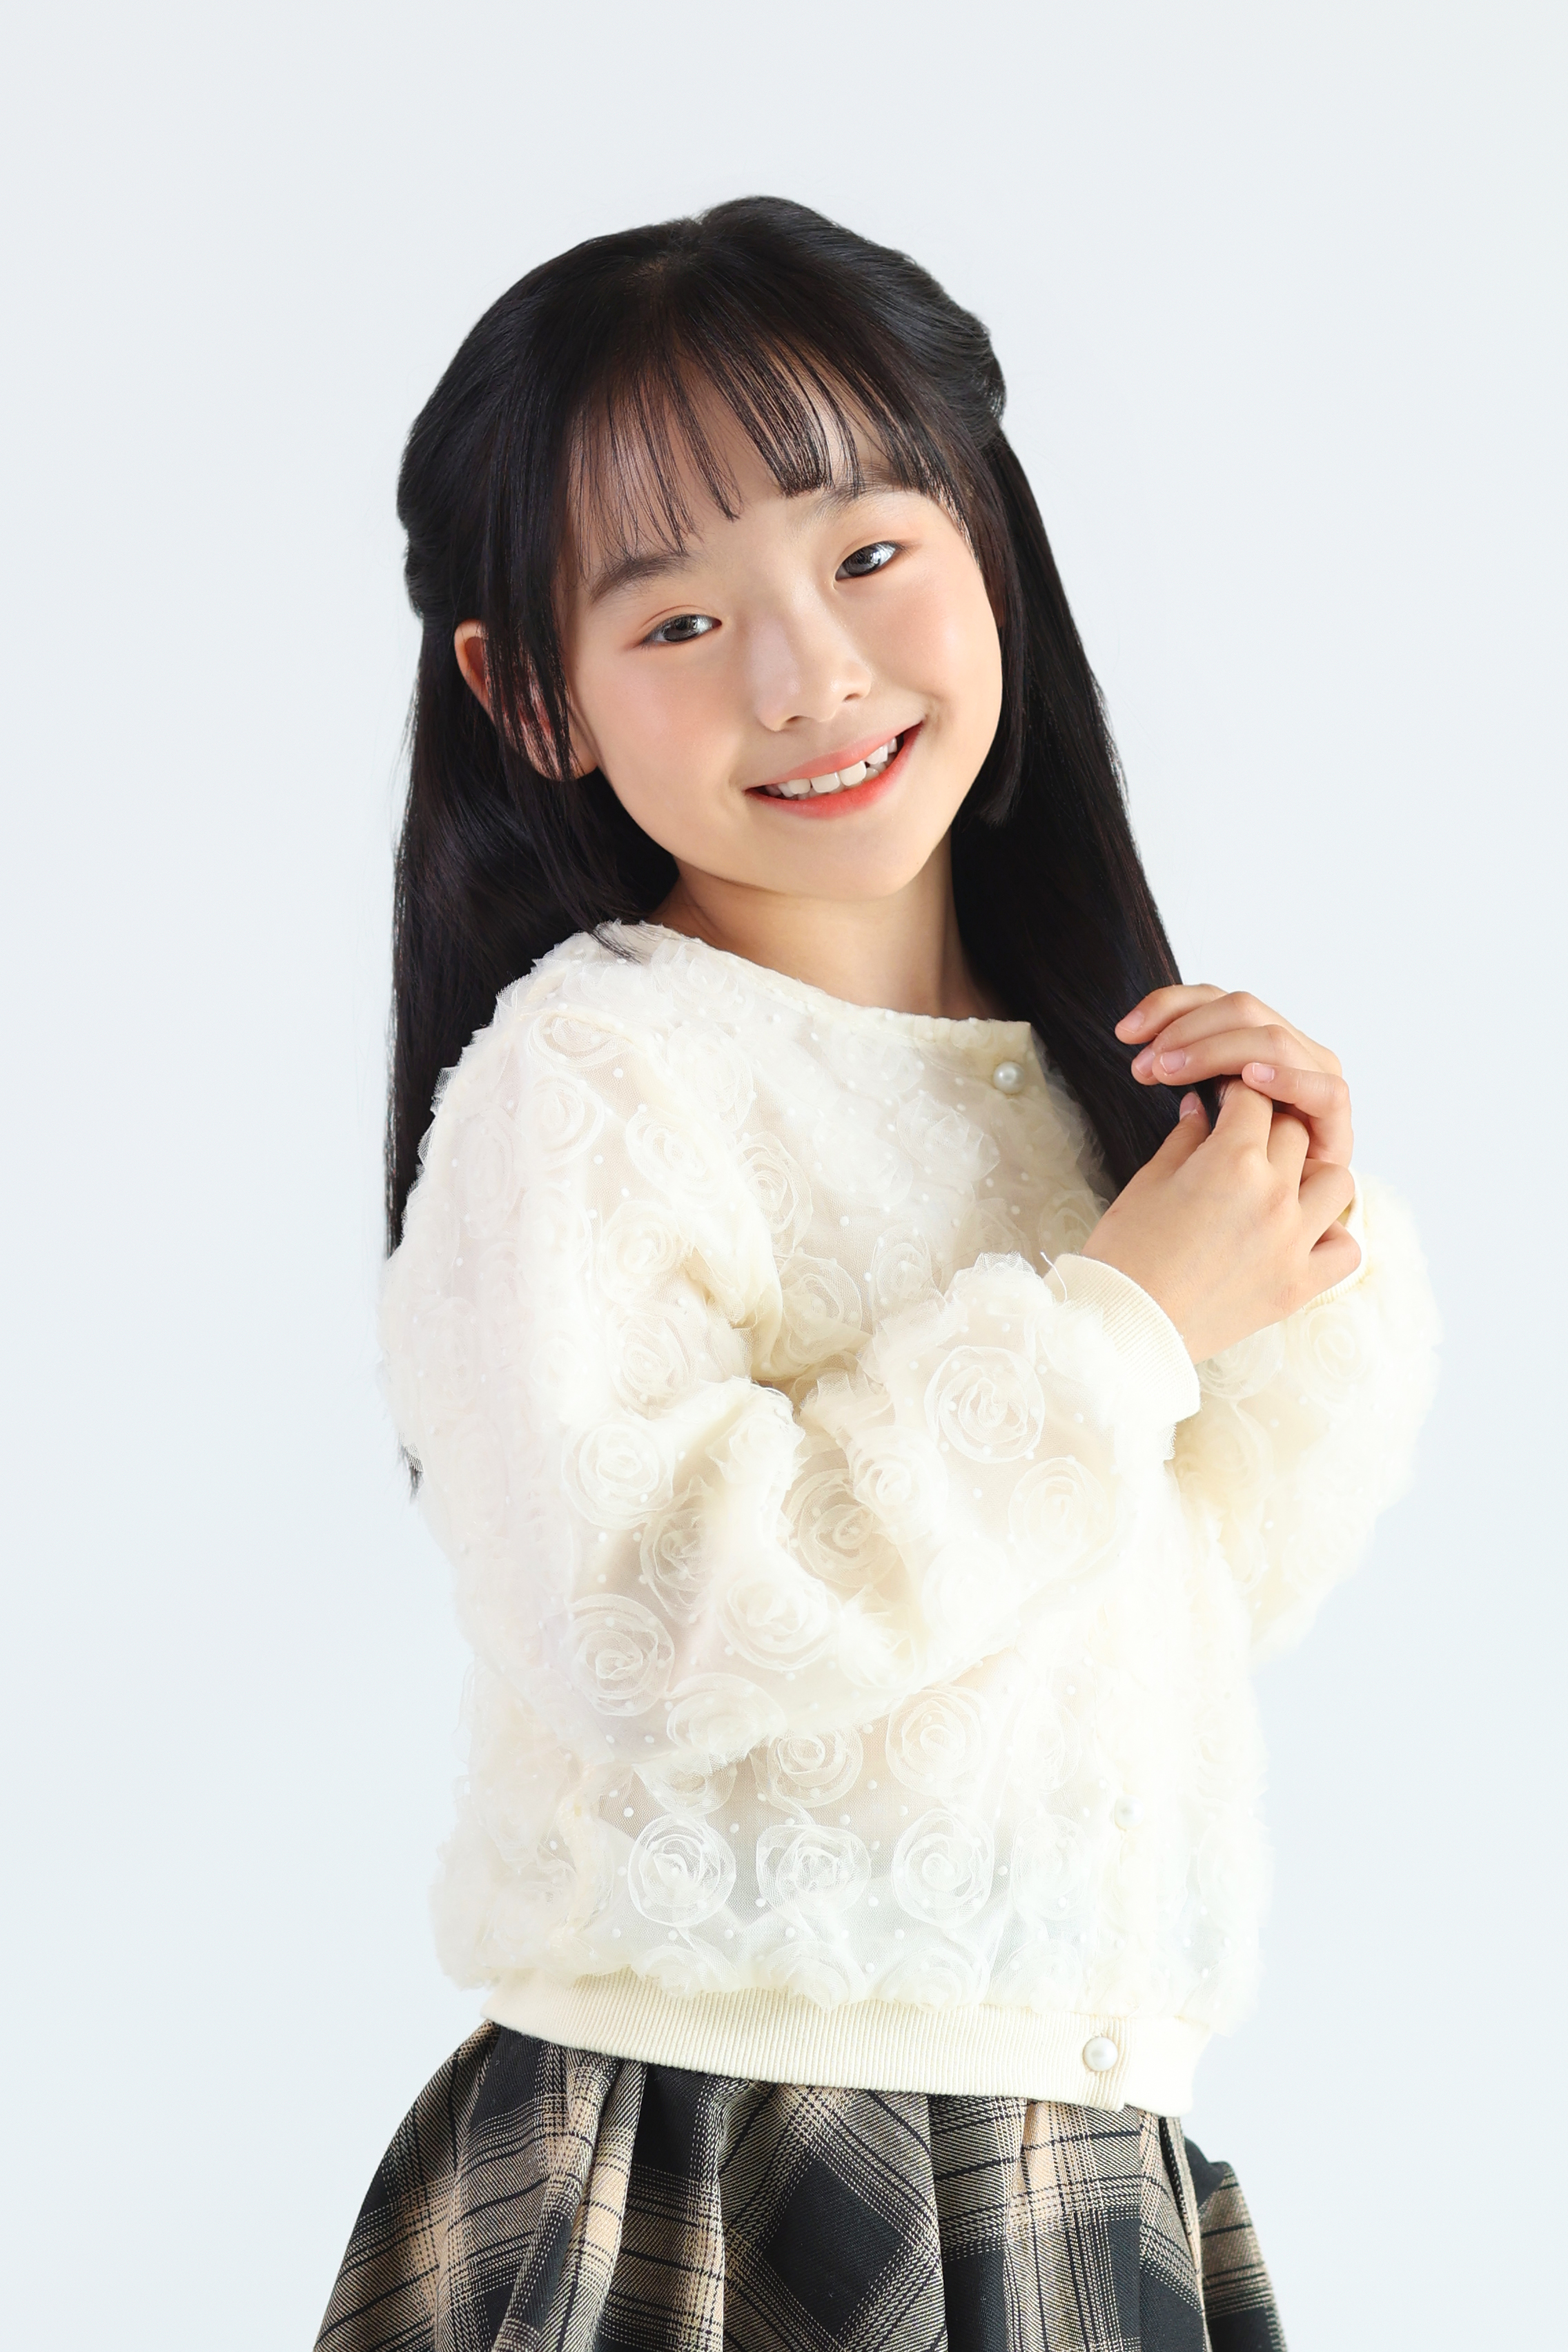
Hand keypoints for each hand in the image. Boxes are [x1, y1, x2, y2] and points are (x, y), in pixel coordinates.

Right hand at [1079, 1082, 1358, 1359]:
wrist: (1125, 1324)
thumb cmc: (1126, 1252)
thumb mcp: (1150, 1182)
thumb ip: (1186, 1139)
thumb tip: (1201, 1109)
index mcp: (1231, 1162)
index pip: (1254, 1100)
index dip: (1238, 1094)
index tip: (1228, 1098)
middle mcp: (1273, 1196)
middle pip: (1294, 1132)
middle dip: (1268, 1126)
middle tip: (1243, 1138)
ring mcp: (1293, 1242)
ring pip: (1335, 1180)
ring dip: (1311, 1173)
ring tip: (1280, 1183)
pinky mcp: (1299, 1285)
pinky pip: (1345, 1248)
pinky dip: (1330, 1236)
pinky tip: (1300, 1233)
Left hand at [1115, 986, 1352, 1166]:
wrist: (1251, 1237)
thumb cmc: (1212, 1177)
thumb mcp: (1182, 1113)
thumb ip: (1178, 1078)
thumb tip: (1147, 1059)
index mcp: (1252, 1041)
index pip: (1214, 998)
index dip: (1169, 1006)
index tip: (1125, 1032)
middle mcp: (1290, 1051)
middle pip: (1242, 1009)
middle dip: (1186, 1030)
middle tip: (1146, 1065)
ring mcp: (1317, 1080)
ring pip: (1273, 1039)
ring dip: (1216, 1050)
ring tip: (1172, 1072)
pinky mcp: (1337, 1123)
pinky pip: (1324, 1089)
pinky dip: (1287, 1078)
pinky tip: (1250, 1078)